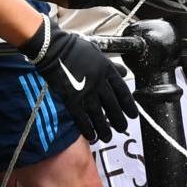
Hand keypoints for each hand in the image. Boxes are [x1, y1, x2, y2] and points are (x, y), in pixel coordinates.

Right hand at [21, 21, 136, 136]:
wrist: (54, 49)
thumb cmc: (75, 49)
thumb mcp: (97, 53)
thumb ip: (111, 66)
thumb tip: (124, 73)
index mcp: (107, 70)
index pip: (122, 91)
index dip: (129, 105)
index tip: (132, 115)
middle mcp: (99, 83)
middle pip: (113, 106)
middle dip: (118, 120)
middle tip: (122, 128)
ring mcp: (85, 92)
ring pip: (98, 115)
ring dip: (104, 128)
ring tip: (107, 137)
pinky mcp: (71, 99)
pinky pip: (81, 117)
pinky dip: (87, 128)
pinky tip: (91, 135)